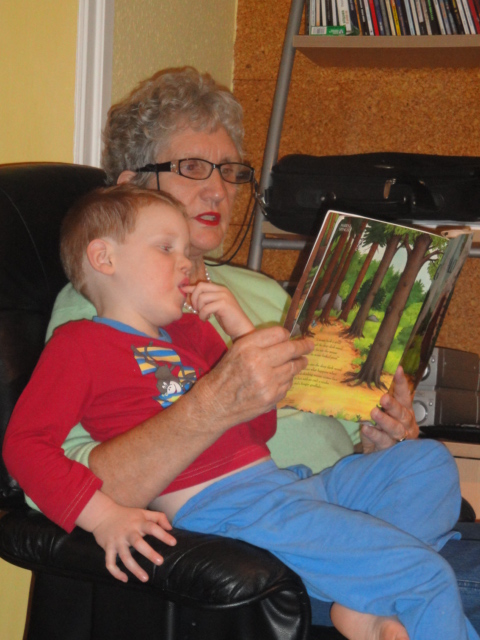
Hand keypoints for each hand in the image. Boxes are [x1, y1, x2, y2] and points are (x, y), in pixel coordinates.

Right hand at [77, 491, 175, 582]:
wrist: (102, 514)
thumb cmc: (127, 515)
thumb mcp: (143, 512)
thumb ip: (159, 517)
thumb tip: (170, 527)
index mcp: (138, 523)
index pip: (152, 527)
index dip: (163, 535)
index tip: (173, 543)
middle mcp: (128, 532)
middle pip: (138, 543)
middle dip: (149, 553)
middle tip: (160, 561)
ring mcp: (117, 541)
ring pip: (125, 557)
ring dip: (135, 569)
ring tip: (145, 579)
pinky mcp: (107, 548)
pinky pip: (110, 563)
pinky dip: (116, 573)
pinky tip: (125, 579)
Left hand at [183, 282, 253, 339]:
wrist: (240, 327)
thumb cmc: (228, 318)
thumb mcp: (215, 306)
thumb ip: (206, 299)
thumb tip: (190, 294)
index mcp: (220, 289)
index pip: (202, 284)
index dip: (191, 288)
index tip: (182, 290)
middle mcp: (222, 290)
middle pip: (200, 287)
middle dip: (194, 298)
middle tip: (197, 309)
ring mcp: (223, 296)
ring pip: (201, 298)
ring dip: (199, 309)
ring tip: (203, 316)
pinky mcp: (223, 304)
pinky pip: (206, 308)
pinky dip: (203, 315)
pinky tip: (207, 319)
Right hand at [191, 326, 313, 429]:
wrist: (215, 403)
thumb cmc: (225, 373)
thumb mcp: (237, 350)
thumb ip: (259, 343)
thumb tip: (286, 339)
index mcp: (247, 346)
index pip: (279, 334)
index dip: (287, 335)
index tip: (291, 337)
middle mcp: (258, 362)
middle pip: (291, 349)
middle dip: (304, 346)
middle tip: (310, 345)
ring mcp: (267, 382)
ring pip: (293, 368)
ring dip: (299, 364)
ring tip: (302, 361)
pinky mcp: (271, 397)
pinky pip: (288, 384)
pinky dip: (287, 380)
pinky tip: (282, 379)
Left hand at [360, 366, 418, 453]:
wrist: (378, 454)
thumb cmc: (381, 430)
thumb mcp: (381, 413)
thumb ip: (377, 402)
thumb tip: (366, 385)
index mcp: (404, 411)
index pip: (404, 395)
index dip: (401, 383)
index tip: (397, 370)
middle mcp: (406, 423)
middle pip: (402, 413)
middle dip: (393, 406)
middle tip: (383, 398)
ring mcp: (400, 438)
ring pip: (395, 428)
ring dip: (384, 420)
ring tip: (373, 412)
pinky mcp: (390, 449)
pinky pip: (383, 441)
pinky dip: (374, 434)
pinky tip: (366, 429)